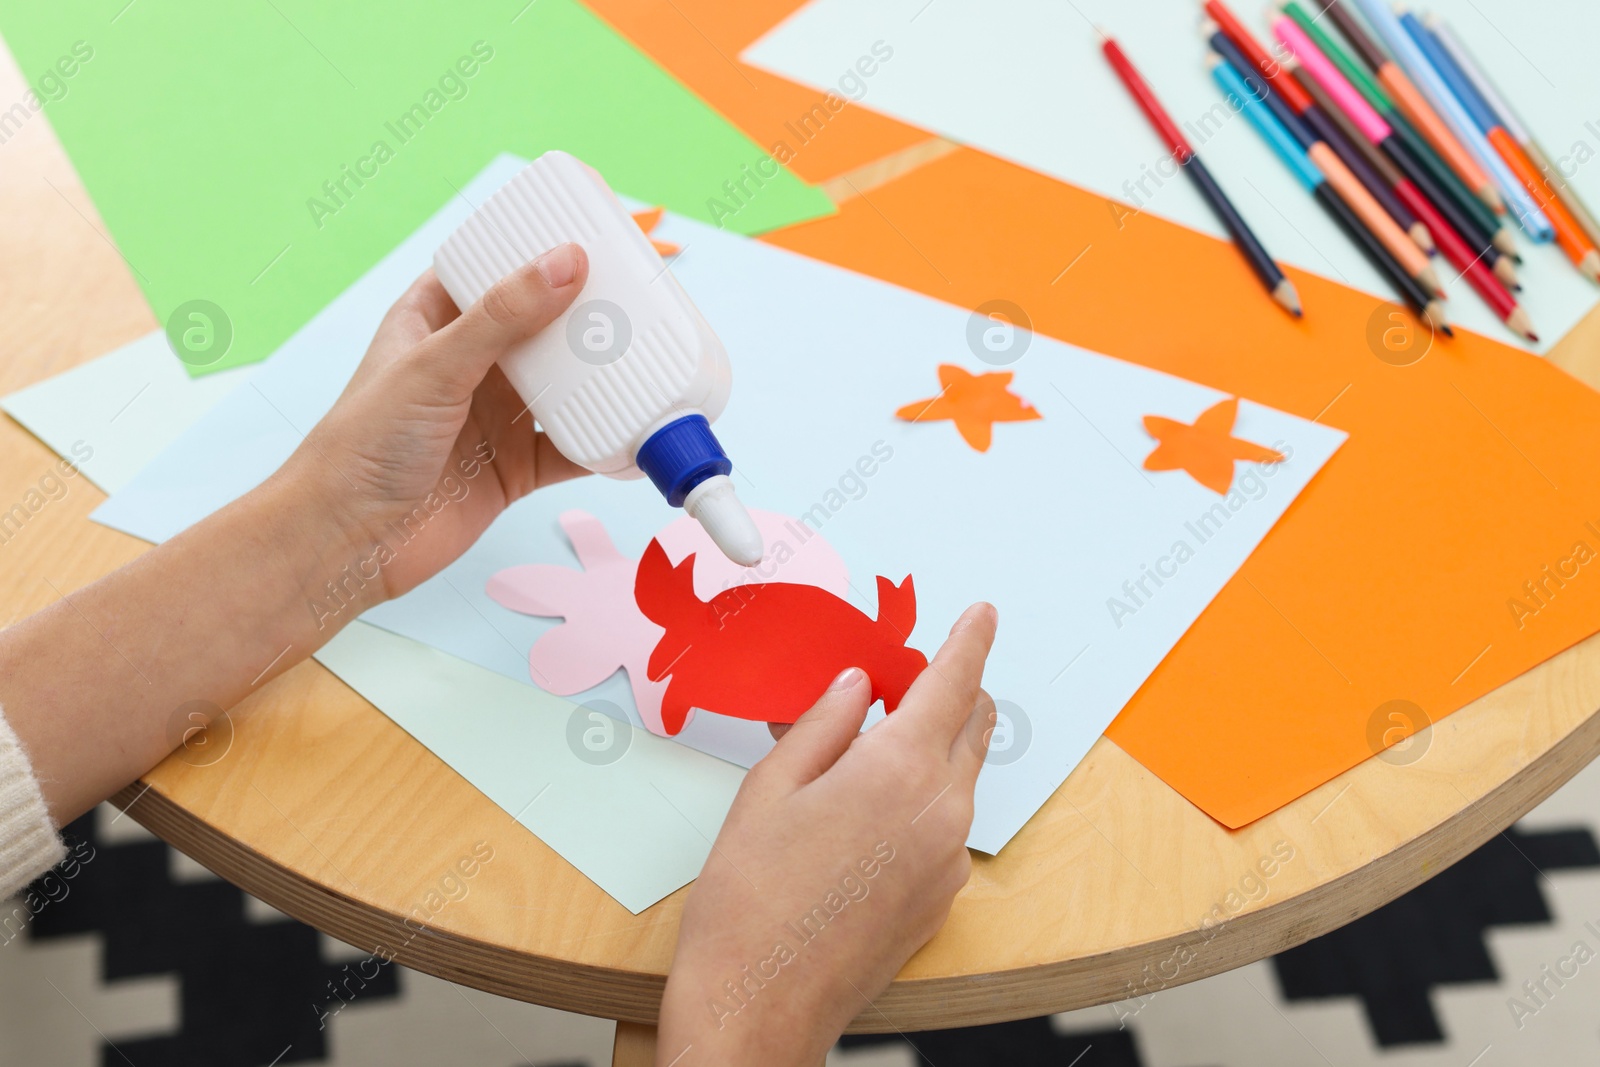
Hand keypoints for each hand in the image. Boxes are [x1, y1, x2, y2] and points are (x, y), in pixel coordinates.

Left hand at [0, 243, 596, 824]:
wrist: (350, 542)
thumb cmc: (362, 445)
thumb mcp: (435, 365)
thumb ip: (503, 316)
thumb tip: (566, 262)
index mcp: (434, 321)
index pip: (492, 269)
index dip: (536, 251)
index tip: (587, 234)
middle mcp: (469, 365)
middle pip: (541, 327)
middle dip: (586, 315)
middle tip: (636, 294)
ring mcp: (494, 417)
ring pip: (564, 386)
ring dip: (601, 377)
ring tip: (648, 353)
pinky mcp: (515, 468)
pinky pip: (572, 447)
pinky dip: (604, 441)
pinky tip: (635, 429)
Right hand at [656, 603, 998, 1066]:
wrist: (761, 1001)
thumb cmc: (751, 898)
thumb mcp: (771, 788)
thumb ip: (825, 723)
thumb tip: (859, 686)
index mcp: (898, 771)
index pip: (954, 684)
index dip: (971, 641)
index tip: (983, 614)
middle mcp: (942, 813)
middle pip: (972, 728)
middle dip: (953, 693)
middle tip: (904, 682)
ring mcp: (948, 862)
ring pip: (959, 779)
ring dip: (932, 749)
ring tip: (861, 756)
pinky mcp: (941, 900)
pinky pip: (946, 828)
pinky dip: (922, 801)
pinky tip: (862, 817)